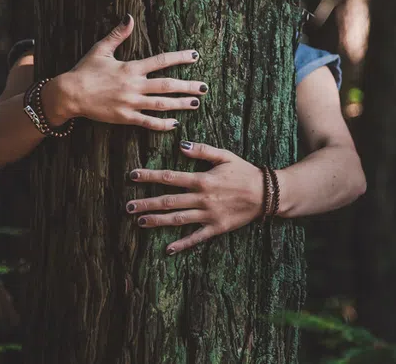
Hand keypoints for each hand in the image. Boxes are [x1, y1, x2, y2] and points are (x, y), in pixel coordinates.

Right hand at [43, 14, 207, 130]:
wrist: (70, 94)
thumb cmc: (84, 70)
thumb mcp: (101, 49)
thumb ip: (118, 34)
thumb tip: (129, 17)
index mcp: (131, 68)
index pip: (161, 61)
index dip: (180, 58)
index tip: (195, 56)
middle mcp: (134, 86)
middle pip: (167, 85)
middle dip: (187, 86)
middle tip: (204, 87)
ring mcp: (130, 103)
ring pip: (161, 104)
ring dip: (180, 104)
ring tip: (195, 103)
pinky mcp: (124, 118)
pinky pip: (147, 122)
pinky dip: (162, 124)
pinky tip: (174, 124)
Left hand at [125, 141, 263, 254]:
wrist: (267, 194)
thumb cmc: (244, 172)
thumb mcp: (225, 156)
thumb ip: (203, 150)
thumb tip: (181, 145)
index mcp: (202, 180)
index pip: (170, 177)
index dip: (150, 176)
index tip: (133, 176)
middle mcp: (202, 199)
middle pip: (169, 201)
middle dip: (147, 203)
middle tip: (128, 206)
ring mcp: (209, 215)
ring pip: (178, 219)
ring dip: (158, 221)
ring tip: (140, 222)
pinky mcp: (217, 228)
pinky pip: (196, 237)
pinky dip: (182, 244)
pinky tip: (168, 249)